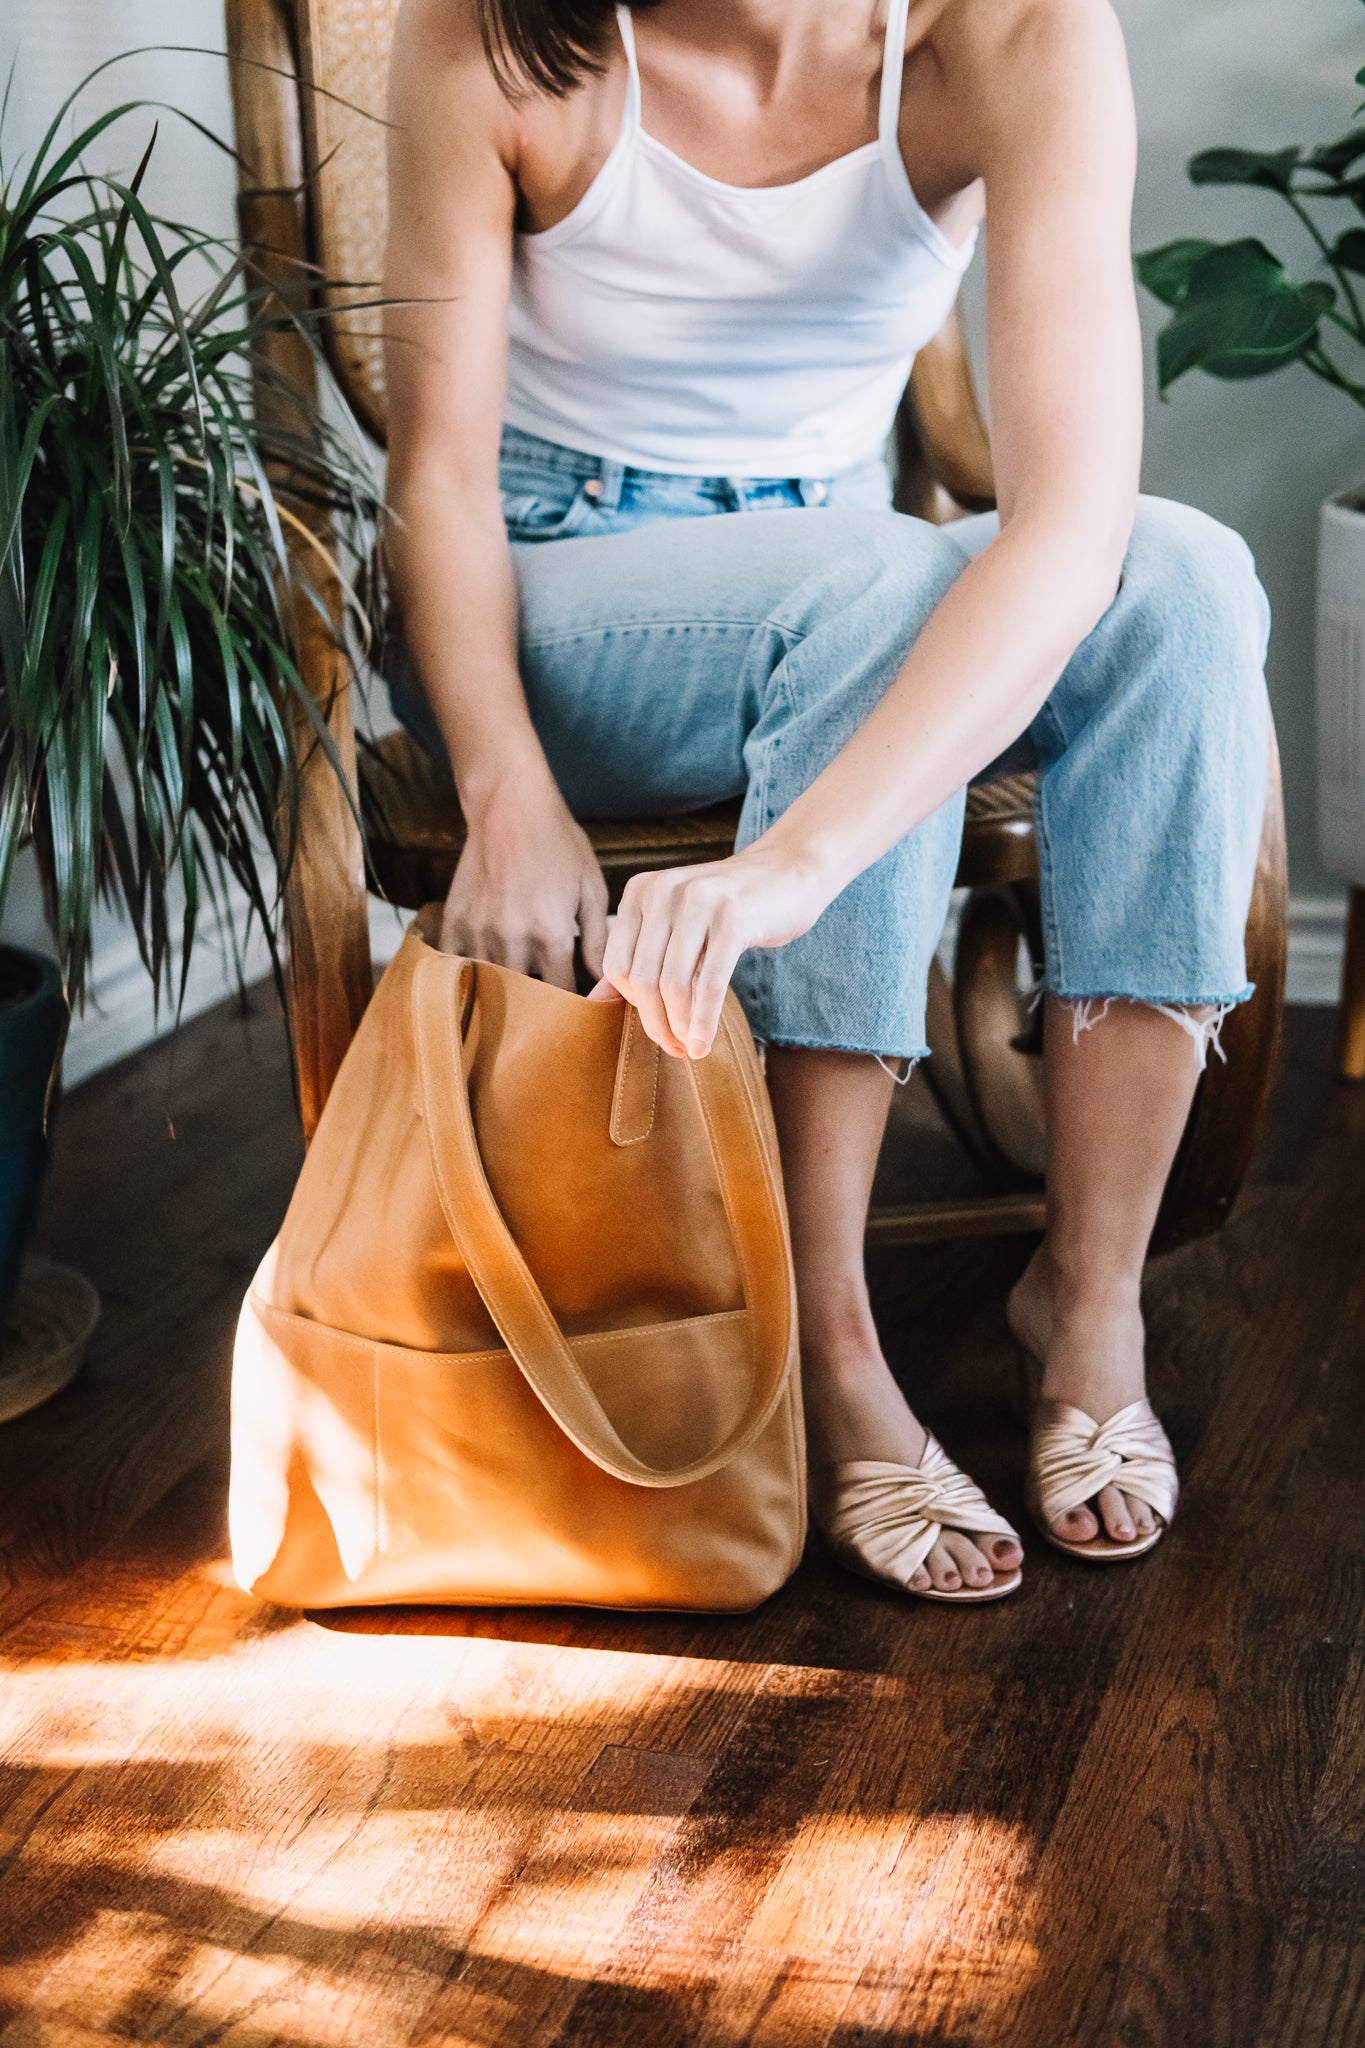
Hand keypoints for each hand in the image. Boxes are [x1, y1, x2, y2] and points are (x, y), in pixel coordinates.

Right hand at [440, 768, 607, 987]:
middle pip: (527, 996)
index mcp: (552, 933)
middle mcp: (513, 938)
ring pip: (492, 985)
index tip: (579, 1009)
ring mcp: (479, 931)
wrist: (510, 806)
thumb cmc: (559, 844)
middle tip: (550, 1006)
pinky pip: (458, 967)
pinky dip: (471, 975)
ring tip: (518, 994)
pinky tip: (484, 973)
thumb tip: (606, 982)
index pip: (564, 993)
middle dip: (541, 1004)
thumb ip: (598, 940)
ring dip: (506, 991)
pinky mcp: (454, 921)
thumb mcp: (591, 888)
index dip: (574, 1006)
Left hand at [592, 842, 830, 1058]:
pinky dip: (704, 1020)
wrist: (790, 871)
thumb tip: (596, 1000)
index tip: (658, 1028)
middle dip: (656, 1023)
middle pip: (642, 978)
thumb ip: (640, 954)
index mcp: (641, 891)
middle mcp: (663, 891)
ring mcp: (698, 901)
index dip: (633, 1006)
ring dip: (680, 1026)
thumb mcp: (677, 922)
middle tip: (675, 1047)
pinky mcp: (733, 917)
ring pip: (672, 984)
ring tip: (691, 1047)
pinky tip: (705, 1041)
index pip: (617, 965)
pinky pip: (709, 982)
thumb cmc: (731, 906)